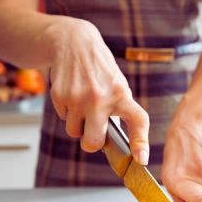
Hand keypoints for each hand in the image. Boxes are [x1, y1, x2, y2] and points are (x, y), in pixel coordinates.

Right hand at [46, 19, 148, 164]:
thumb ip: (118, 110)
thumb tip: (112, 142)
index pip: (137, 120)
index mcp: (121, 94)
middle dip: (91, 143)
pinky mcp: (60, 96)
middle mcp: (100, 98)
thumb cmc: (100, 69)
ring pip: (75, 133)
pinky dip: (67, 112)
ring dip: (78, 125)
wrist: (74, 42)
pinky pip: (64, 118)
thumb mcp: (117, 84)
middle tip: (93, 133)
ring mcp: (78, 98)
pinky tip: (72, 95)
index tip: (141, 159)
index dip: (141, 143)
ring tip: (82, 105)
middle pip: (93, 142)